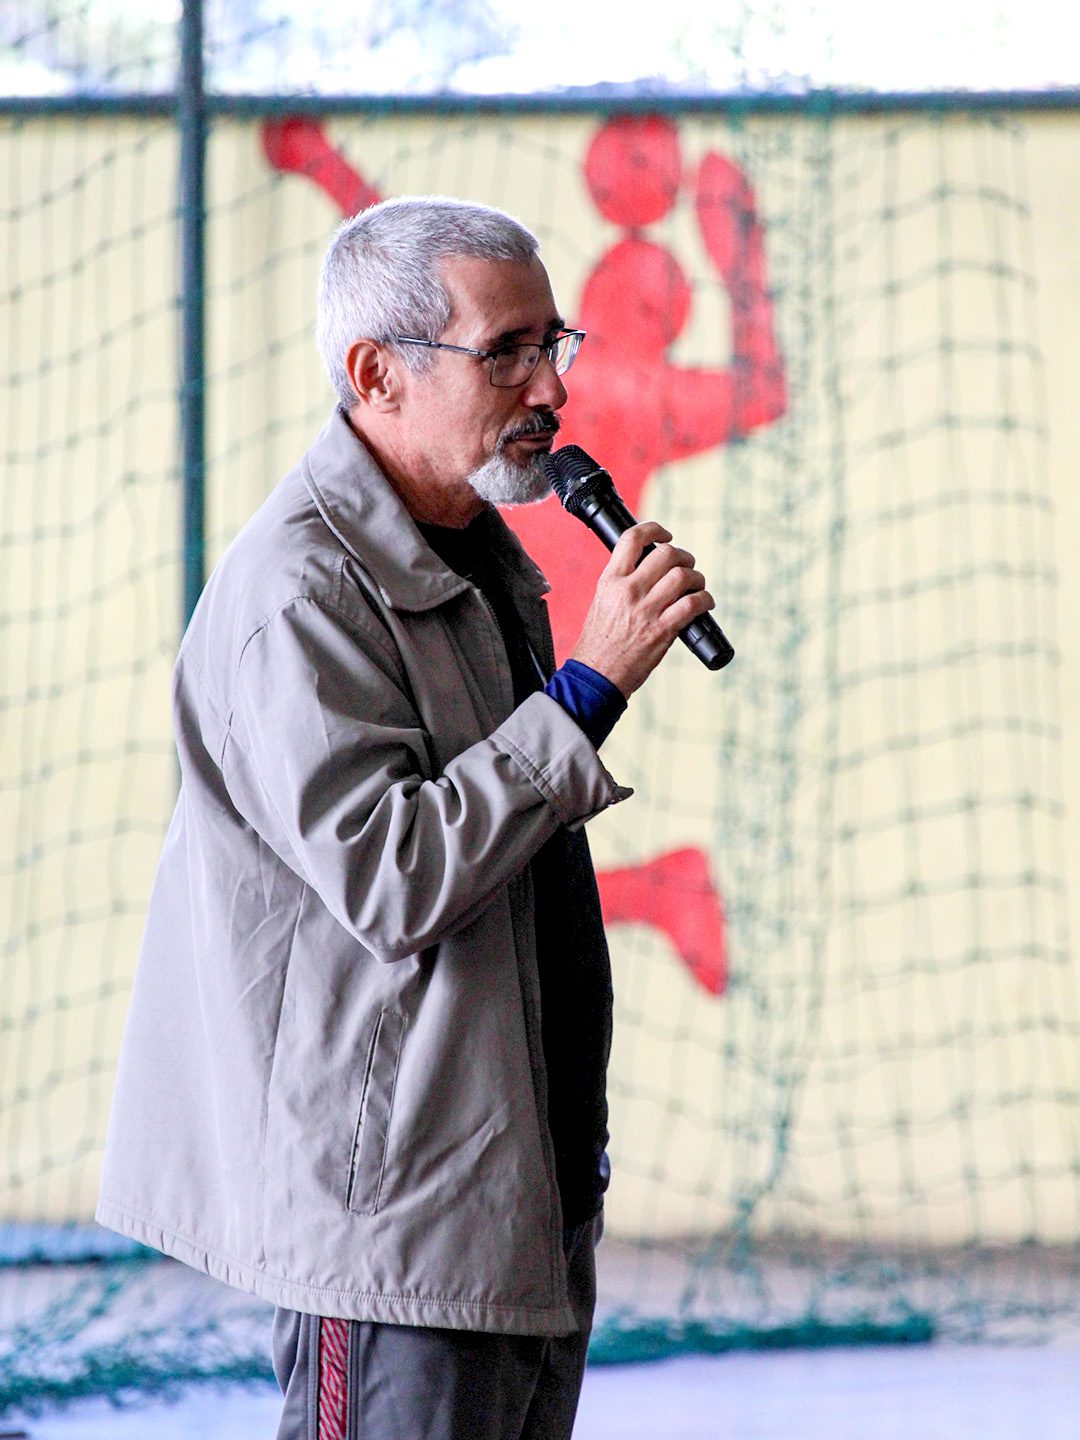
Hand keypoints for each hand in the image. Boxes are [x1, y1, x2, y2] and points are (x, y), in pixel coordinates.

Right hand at [570, 522, 714, 697]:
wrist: (595, 676)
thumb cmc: (598, 644)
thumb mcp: (602, 602)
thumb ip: (622, 584)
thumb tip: (648, 571)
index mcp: (610, 581)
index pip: (632, 539)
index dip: (654, 529)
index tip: (666, 535)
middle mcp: (628, 591)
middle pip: (666, 554)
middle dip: (683, 557)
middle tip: (686, 566)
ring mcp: (646, 610)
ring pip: (683, 576)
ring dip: (697, 578)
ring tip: (697, 586)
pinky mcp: (662, 630)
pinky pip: (692, 604)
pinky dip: (704, 600)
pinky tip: (704, 603)